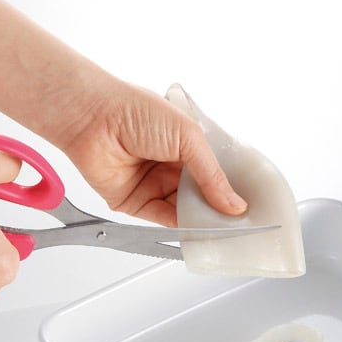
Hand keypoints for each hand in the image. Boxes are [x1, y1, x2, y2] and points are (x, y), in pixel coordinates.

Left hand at [59, 81, 246, 226]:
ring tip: (224, 228)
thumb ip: (212, 174)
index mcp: (186, 144)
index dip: (230, 188)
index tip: (249, 205)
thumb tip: (234, 203)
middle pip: (202, 194)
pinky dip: (181, 227)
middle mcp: (171, 165)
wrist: (93, 119)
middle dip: (219, 207)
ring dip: (202, 219)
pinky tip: (198, 230)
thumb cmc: (136, 111)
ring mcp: (154, 184)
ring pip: (185, 209)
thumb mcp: (187, 137)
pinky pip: (164, 219)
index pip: (215, 172)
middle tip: (241, 222)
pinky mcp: (136, 202)